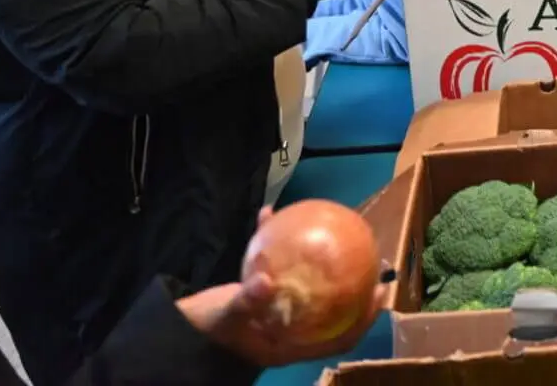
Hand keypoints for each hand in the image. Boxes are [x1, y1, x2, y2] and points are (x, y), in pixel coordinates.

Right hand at [177, 210, 386, 366]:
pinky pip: (274, 263)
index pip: (338, 338)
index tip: (379, 293)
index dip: (362, 319)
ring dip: (319, 259)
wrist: (178, 331)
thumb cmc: (206, 329)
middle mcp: (288, 326)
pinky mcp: (258, 291)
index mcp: (290, 343)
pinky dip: (272, 241)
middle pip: (330, 307)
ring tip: (336, 229)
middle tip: (369, 256)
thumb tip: (266, 281)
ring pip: (306, 281)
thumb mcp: (226, 317)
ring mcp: (275, 308)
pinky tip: (269, 212)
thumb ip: (247, 301)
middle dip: (351, 284)